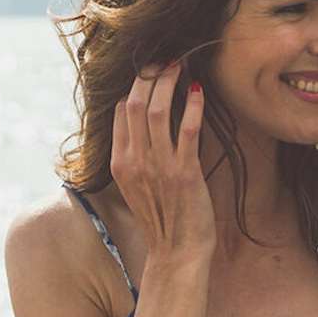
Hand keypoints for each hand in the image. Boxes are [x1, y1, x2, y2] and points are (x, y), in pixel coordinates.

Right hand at [110, 60, 214, 263]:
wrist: (176, 254)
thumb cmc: (163, 222)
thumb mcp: (137, 188)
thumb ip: (135, 159)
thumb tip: (143, 130)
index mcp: (119, 165)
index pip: (118, 114)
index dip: (133, 88)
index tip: (149, 73)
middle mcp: (134, 162)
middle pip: (133, 104)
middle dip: (148, 76)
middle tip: (163, 61)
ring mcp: (158, 167)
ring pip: (155, 110)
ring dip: (168, 82)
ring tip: (180, 66)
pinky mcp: (184, 173)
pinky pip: (186, 129)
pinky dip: (192, 105)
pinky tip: (198, 91)